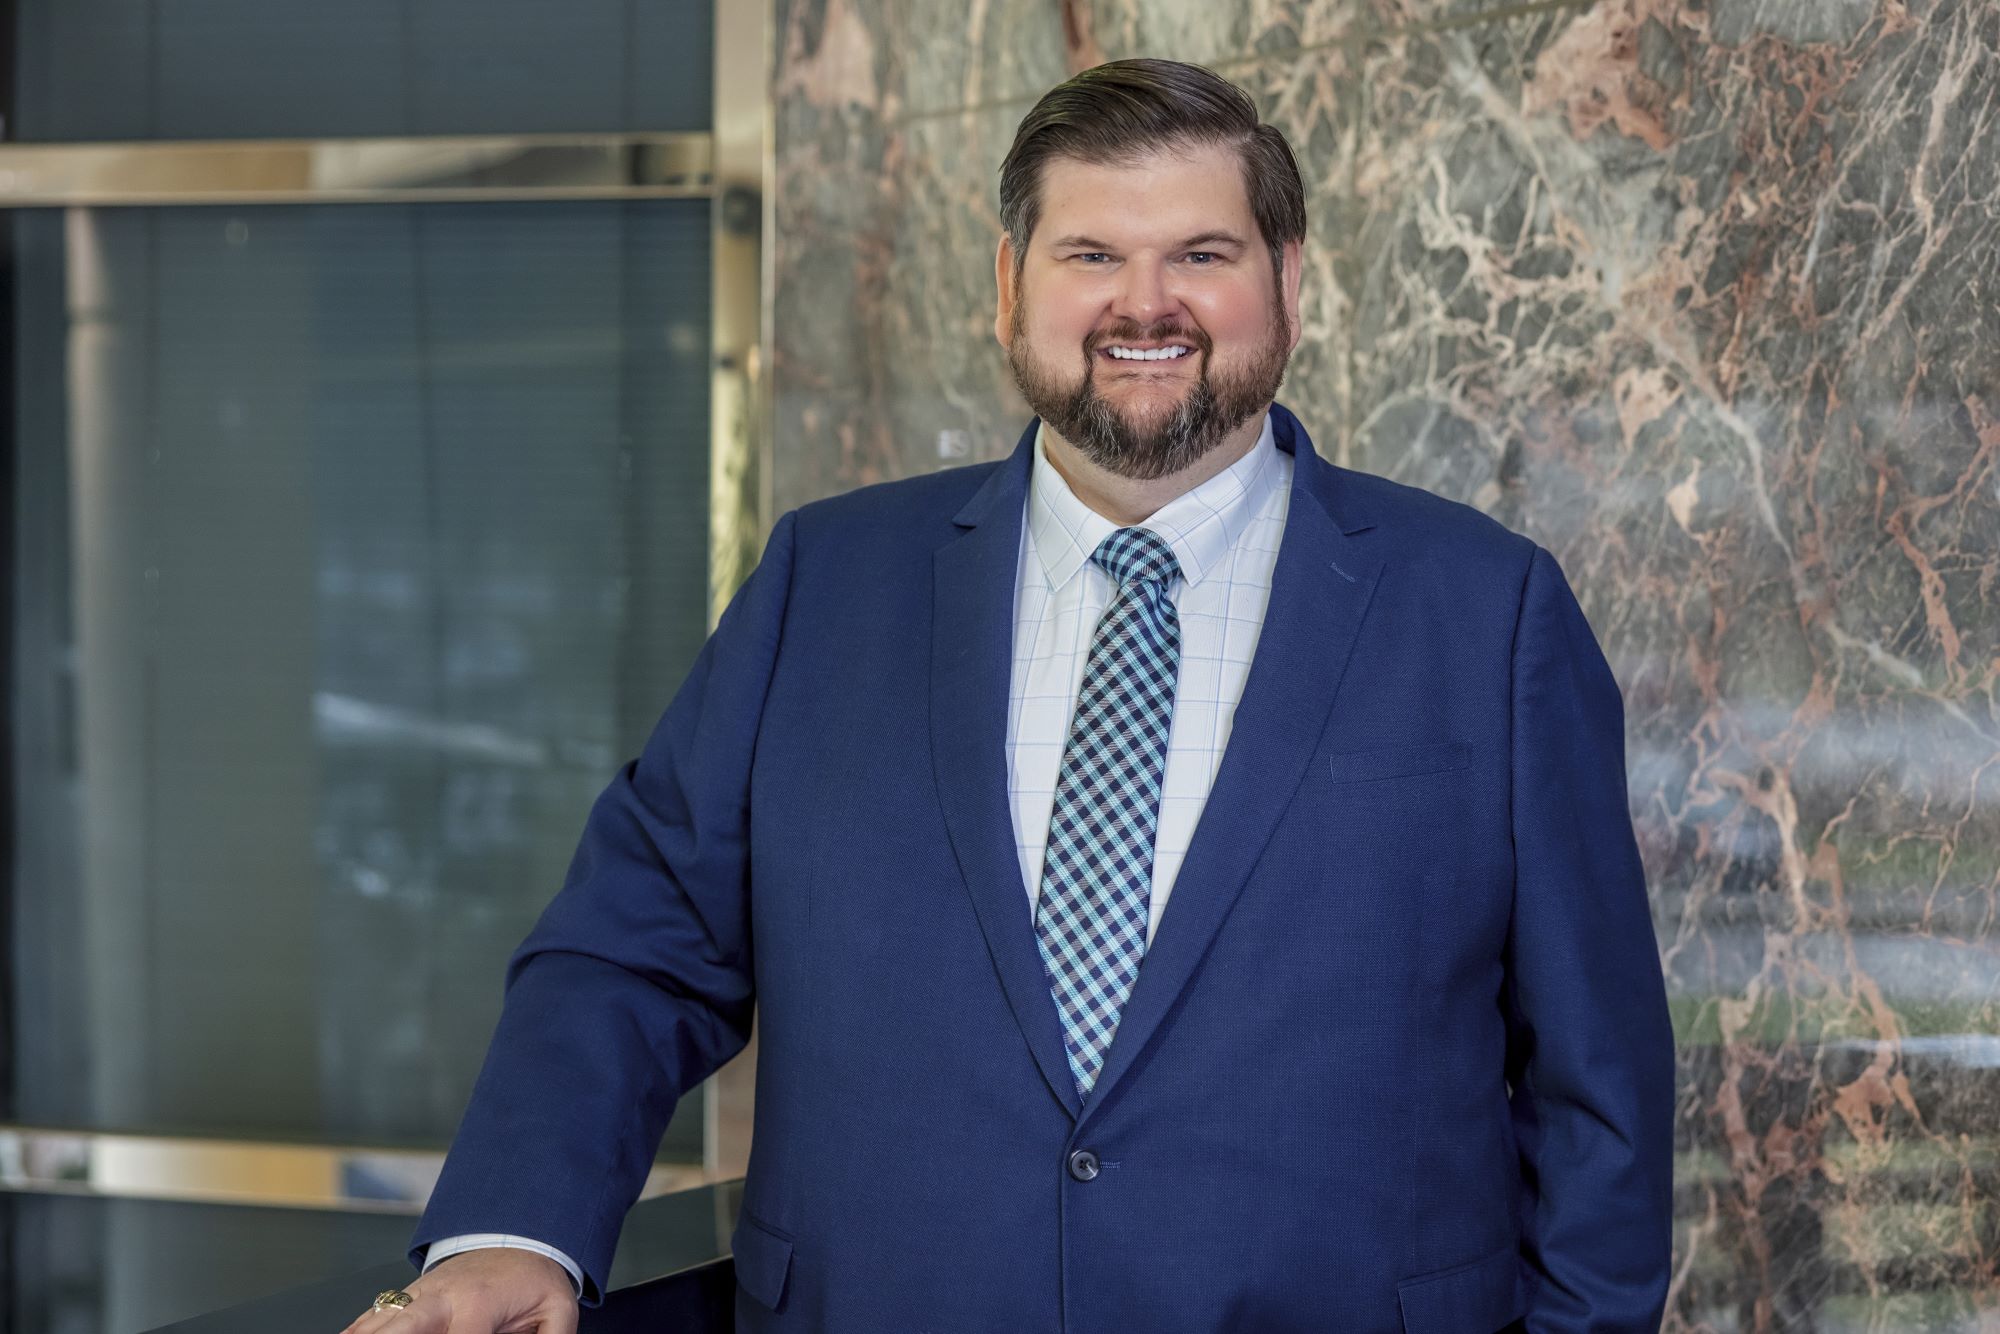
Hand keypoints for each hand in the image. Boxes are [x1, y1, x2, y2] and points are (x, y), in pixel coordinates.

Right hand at [338, 1249, 577, 1333]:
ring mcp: (418, 1296)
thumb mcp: (558, 1308)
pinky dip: (356, 1328)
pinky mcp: (406, 1299)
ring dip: (364, 1333)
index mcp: (478, 1302)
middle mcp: (441, 1297)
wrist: (516, 1236)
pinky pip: (371, 1317)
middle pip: (402, 1326)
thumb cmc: (534, 1278)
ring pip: (379, 1321)